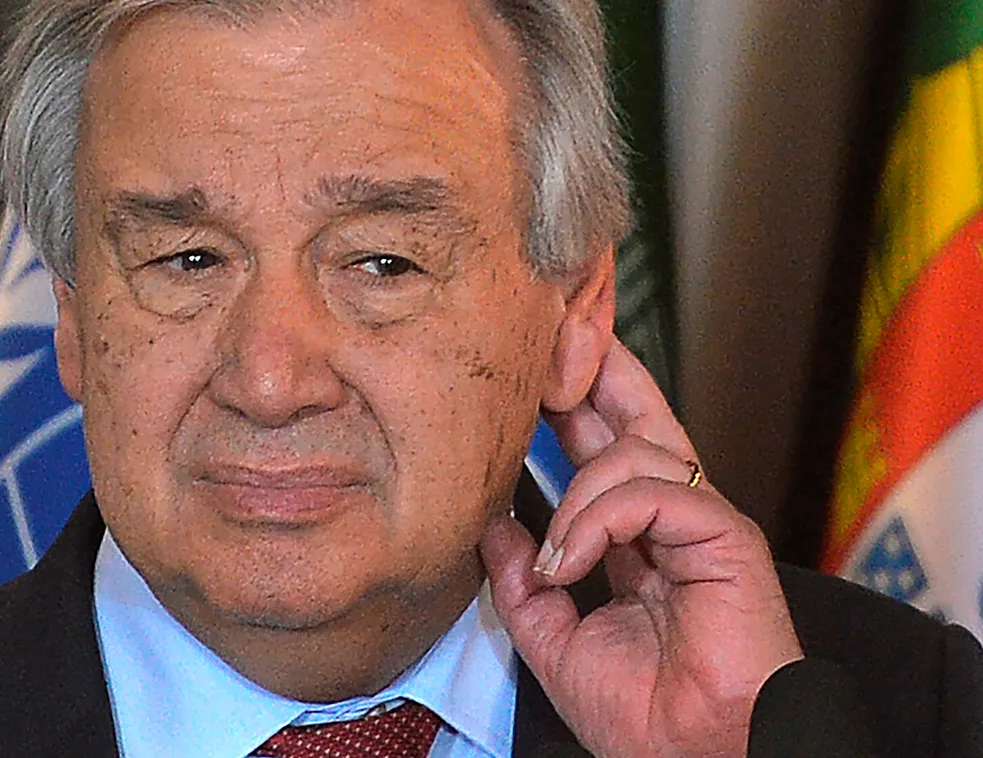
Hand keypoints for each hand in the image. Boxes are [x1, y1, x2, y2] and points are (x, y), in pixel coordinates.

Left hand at [481, 340, 802, 756]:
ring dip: (578, 492)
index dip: (575, 404)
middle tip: (554, 334)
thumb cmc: (643, 714)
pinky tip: (576, 559)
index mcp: (639, 537)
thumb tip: (492, 528)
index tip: (534, 370)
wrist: (692, 754)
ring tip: (559, 559)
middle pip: (638, 416)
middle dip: (595, 371)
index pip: (607, 448)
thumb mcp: (554, 640)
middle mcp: (673, 519)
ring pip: (637, 450)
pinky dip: (602, 517)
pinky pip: (656, 490)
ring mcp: (703, 523)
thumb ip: (522, 584)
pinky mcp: (726, 537)